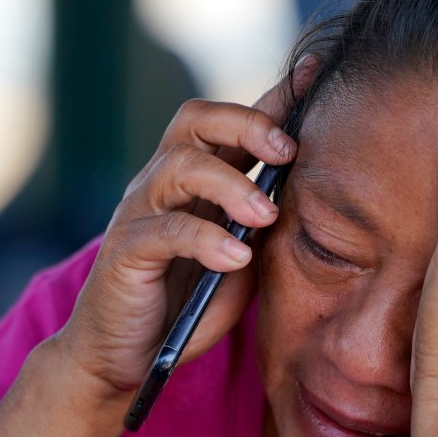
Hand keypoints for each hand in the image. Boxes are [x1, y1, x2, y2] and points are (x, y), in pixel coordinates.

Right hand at [50, 62, 315, 396]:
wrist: (124, 359)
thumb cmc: (183, 309)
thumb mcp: (238, 267)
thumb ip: (260, 234)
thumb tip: (304, 204)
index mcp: (193, 182)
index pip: (228, 125)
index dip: (269, 99)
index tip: (312, 78)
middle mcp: (162, 185)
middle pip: (195, 121)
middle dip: (246, 124)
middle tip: (287, 149)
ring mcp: (138, 213)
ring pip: (181, 167)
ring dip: (232, 185)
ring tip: (266, 215)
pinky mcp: (124, 251)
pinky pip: (166, 230)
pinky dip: (206, 241)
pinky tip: (234, 259)